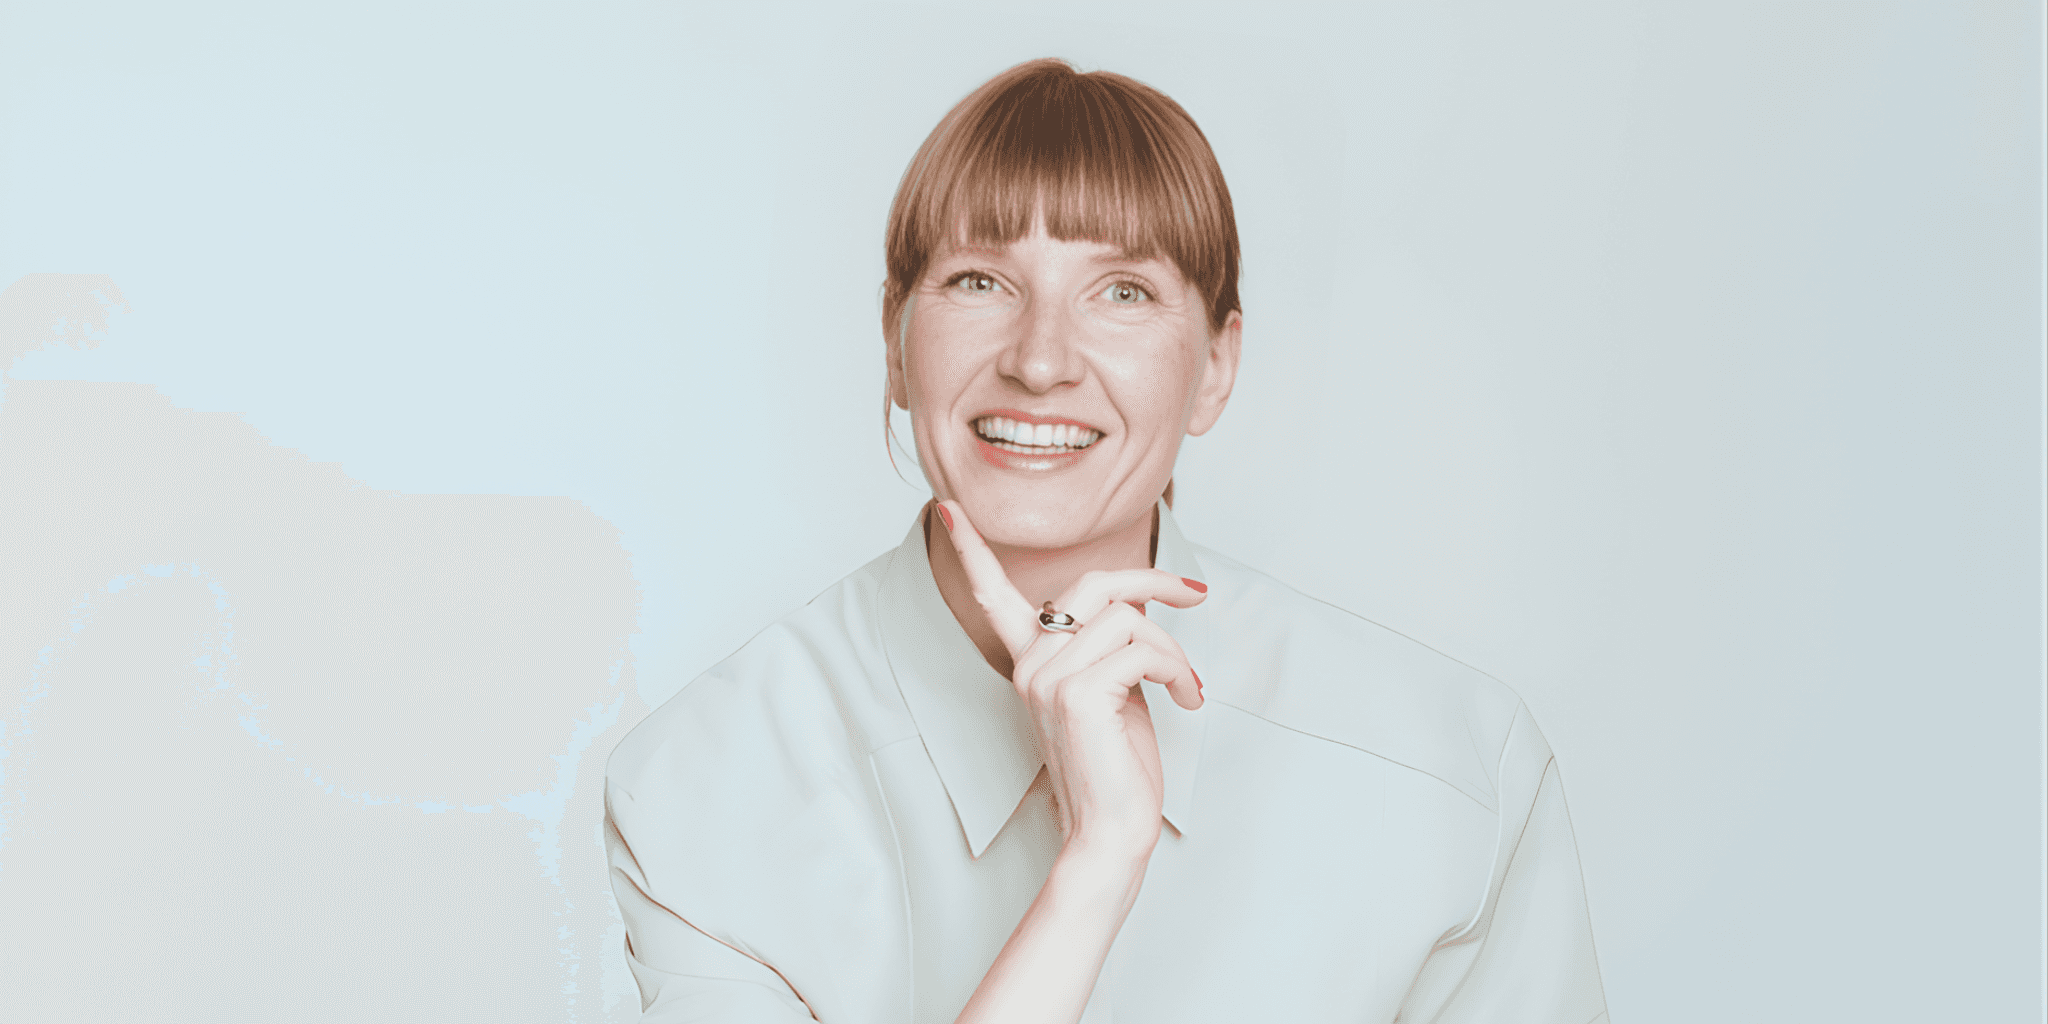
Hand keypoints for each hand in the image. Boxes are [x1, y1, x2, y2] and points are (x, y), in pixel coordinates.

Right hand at [935, 500, 1206, 861]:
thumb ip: (1111, 645)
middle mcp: (1031, 664)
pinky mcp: (1077, 695)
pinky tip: (1187, 699)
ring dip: (1174, 650)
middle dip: (1152, 580)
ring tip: (1187, 686)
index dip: (972, 550)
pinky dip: (1178, 671)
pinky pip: (1143, 650)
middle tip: (1193, 595)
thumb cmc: (1116, 768)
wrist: (1110, 832)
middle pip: (1094, 583)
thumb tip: (1141, 603)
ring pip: (1128, 617)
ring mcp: (1048, 678)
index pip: (993, 596)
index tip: (948, 508)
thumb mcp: (1113, 691)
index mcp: (1030, 662)